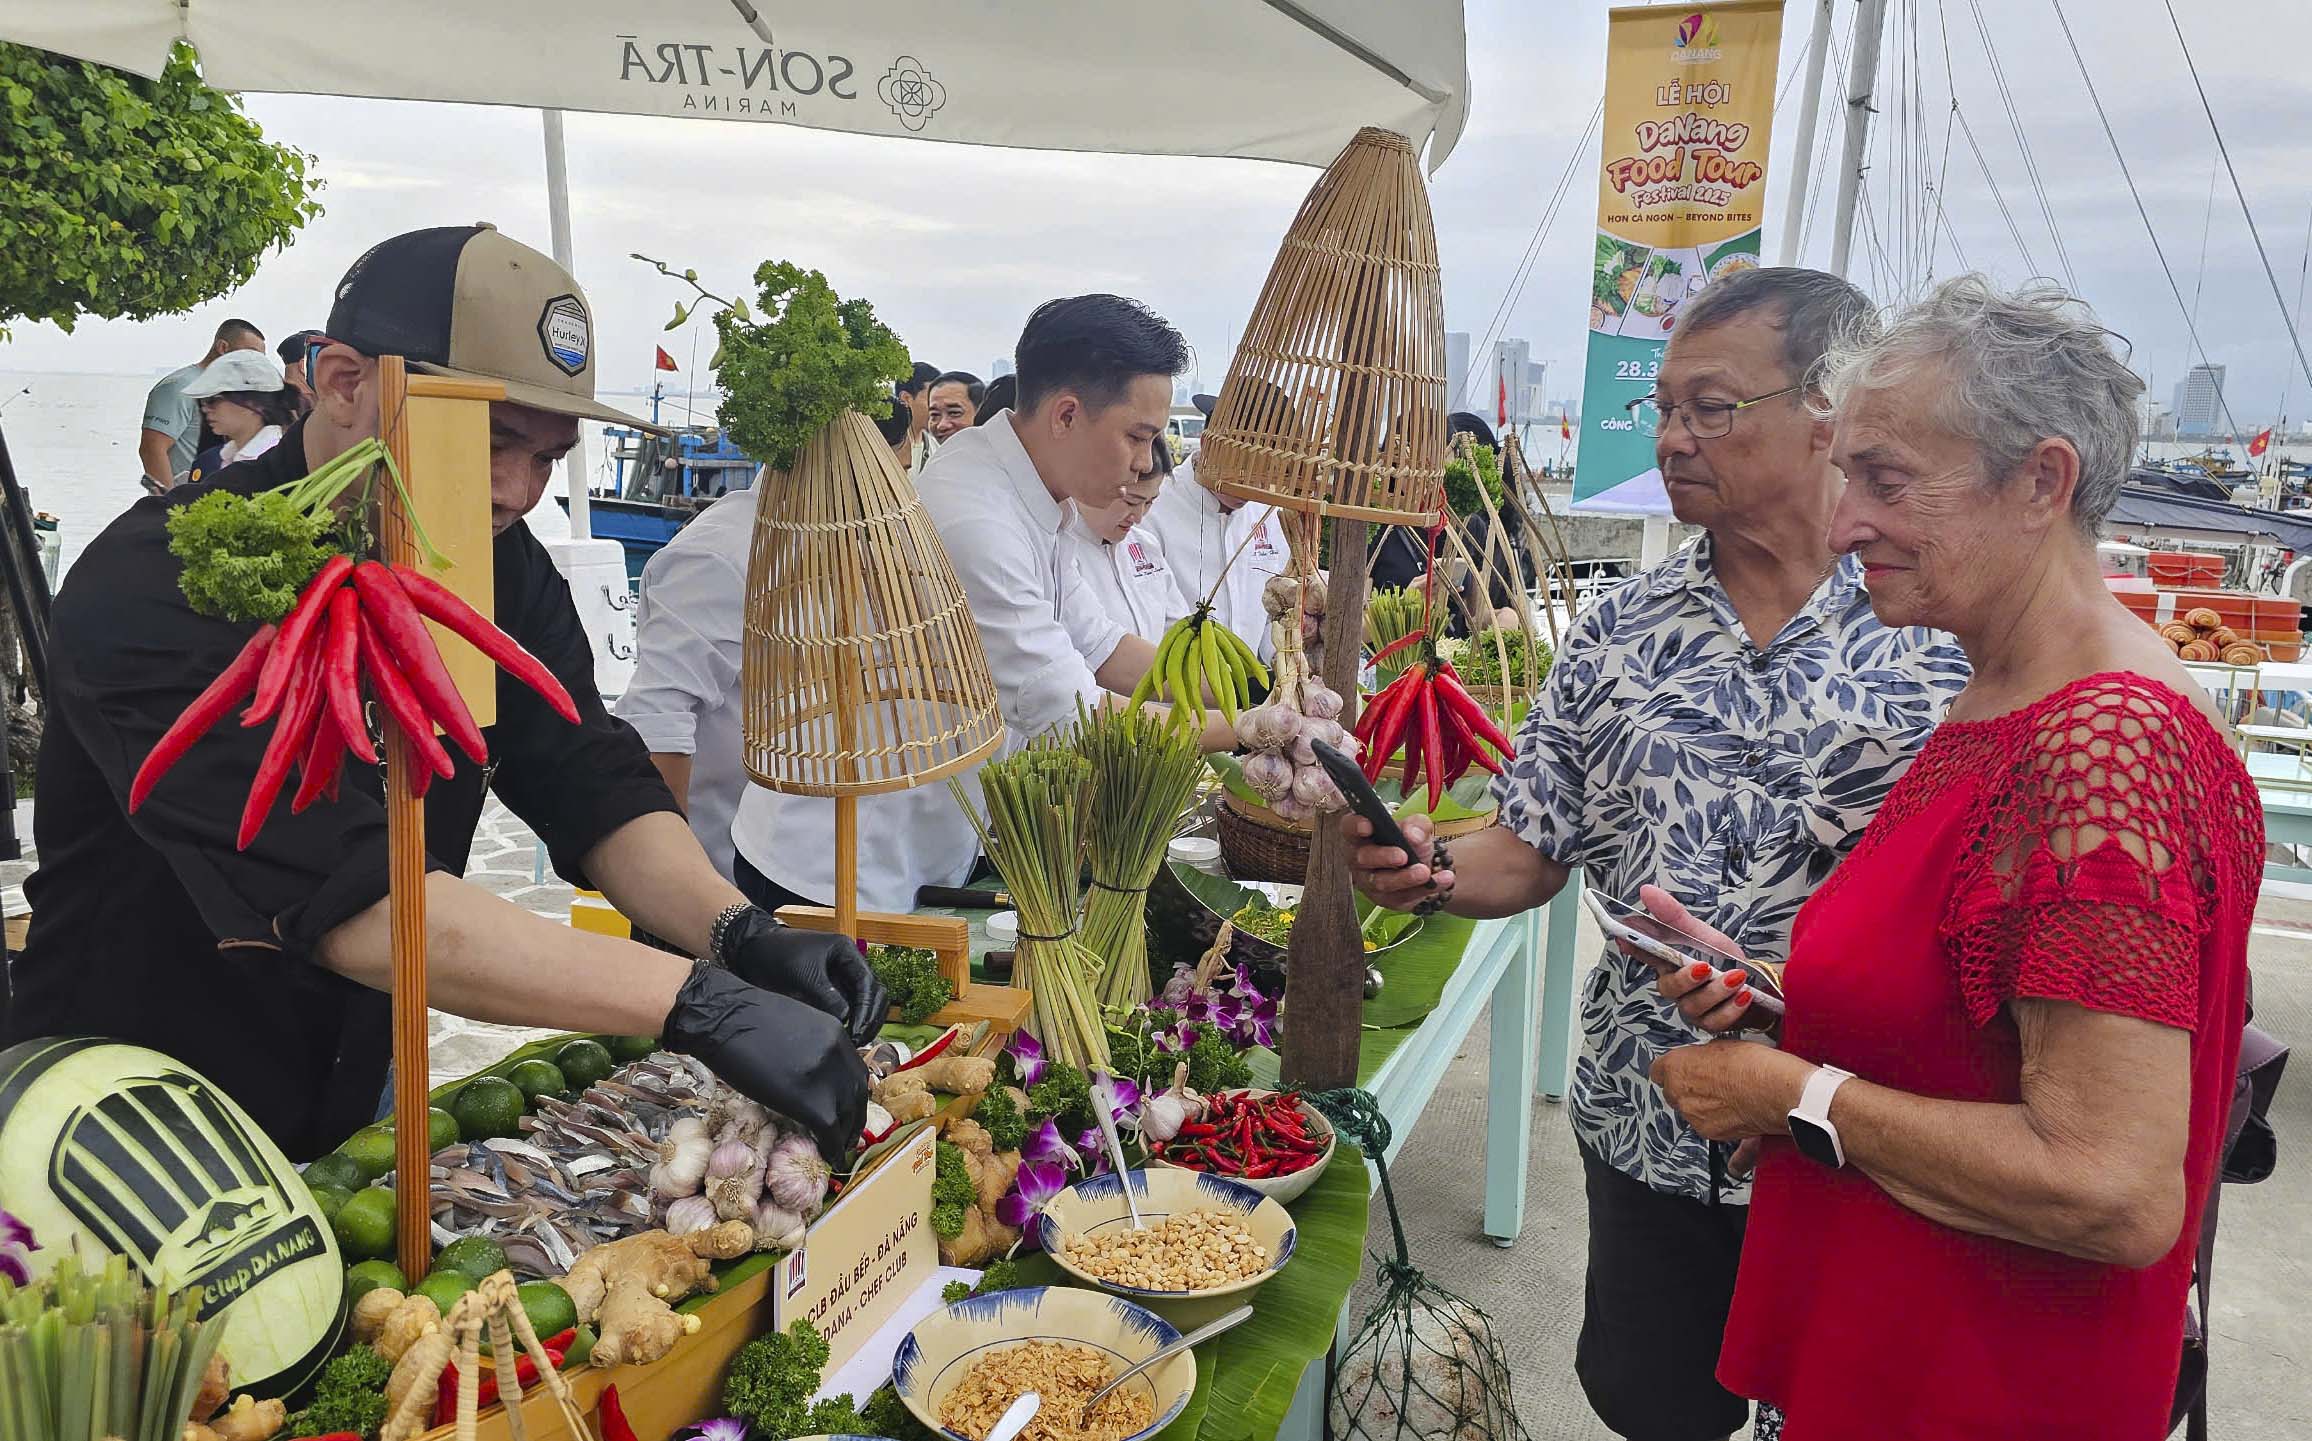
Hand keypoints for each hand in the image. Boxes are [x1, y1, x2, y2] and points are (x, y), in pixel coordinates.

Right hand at [662, 963, 869, 1159]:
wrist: (720, 1017)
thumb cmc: (742, 1017)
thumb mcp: (793, 1024)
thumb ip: (811, 1045)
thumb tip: (809, 1071)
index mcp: (835, 1033)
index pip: (855, 1071)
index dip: (854, 1096)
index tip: (848, 1110)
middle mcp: (838, 1053)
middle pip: (857, 1094)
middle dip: (855, 1118)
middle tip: (848, 1136)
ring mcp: (825, 1076)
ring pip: (848, 1115)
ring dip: (845, 1136)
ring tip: (839, 1150)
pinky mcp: (809, 1100)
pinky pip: (829, 1130)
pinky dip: (832, 1148)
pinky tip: (829, 1158)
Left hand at [721, 908, 889, 1045]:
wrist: (751, 951)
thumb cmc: (776, 955)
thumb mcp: (802, 975)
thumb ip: (826, 996)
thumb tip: (845, 1019)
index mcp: (846, 951)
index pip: (868, 983)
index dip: (866, 1009)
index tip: (857, 1031)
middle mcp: (849, 963)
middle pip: (874, 993)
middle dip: (871, 1017)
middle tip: (860, 1040)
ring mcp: (841, 977)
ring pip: (865, 1002)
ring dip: (864, 1021)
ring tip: (855, 1041)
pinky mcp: (831, 990)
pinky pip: (849, 1007)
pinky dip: (851, 1022)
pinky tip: (844, 1036)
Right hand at [1340, 811, 1451, 911]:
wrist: (1425, 865)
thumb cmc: (1411, 841)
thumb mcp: (1418, 827)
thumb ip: (1416, 825)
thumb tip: (1411, 835)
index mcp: (1361, 835)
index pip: (1348, 828)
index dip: (1355, 826)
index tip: (1369, 826)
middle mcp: (1359, 860)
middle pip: (1362, 858)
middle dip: (1383, 856)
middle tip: (1403, 855)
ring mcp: (1369, 882)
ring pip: (1381, 883)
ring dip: (1405, 878)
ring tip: (1425, 872)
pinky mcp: (1385, 900)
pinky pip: (1402, 897)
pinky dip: (1424, 889)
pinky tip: (1442, 879)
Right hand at [1630, 885, 1757, 1034]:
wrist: (1759, 985)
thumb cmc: (1725, 960)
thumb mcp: (1703, 934)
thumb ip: (1674, 916)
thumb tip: (1646, 891)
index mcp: (1668, 963)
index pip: (1644, 954)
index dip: (1632, 947)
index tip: (1624, 938)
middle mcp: (1676, 988)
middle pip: (1668, 987)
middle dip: (1686, 978)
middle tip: (1705, 966)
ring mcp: (1692, 1008)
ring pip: (1694, 1005)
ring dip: (1716, 991)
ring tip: (1737, 978)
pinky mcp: (1711, 1024)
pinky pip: (1715, 1021)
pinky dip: (1731, 1008)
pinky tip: (1744, 996)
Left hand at [1648, 1039, 1812, 1141]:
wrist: (1778, 1092)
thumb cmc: (1756, 1065)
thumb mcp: (1721, 1045)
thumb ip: (1701, 1057)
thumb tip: (1702, 1060)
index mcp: (1676, 1067)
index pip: (1658, 1069)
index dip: (1674, 1068)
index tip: (1684, 1066)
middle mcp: (1680, 1094)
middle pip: (1673, 1091)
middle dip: (1688, 1086)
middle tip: (1711, 1078)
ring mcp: (1694, 1117)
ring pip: (1689, 1109)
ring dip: (1703, 1103)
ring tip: (1729, 1092)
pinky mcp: (1710, 1133)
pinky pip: (1706, 1124)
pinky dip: (1717, 1119)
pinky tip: (1733, 1109)